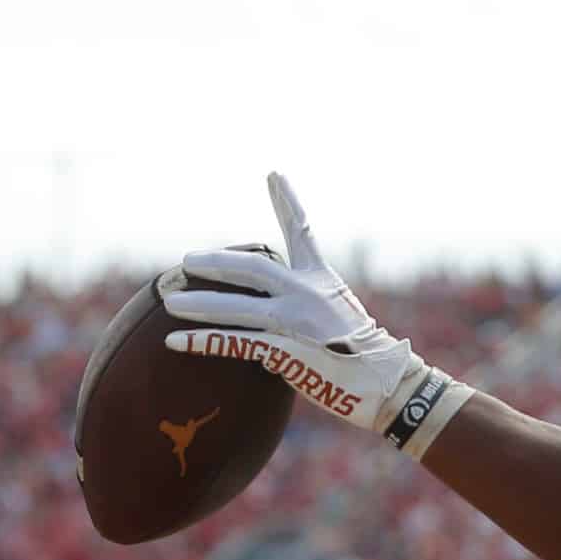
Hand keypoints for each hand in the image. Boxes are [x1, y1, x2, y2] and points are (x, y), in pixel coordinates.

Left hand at [162, 174, 448, 441]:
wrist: (389, 386)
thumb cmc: (368, 362)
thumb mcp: (342, 320)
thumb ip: (311, 310)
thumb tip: (279, 321)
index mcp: (322, 280)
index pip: (302, 231)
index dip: (286, 201)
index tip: (273, 174)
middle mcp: (306, 293)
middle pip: (252, 267)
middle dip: (217, 263)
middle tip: (187, 262)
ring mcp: (295, 320)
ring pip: (236, 306)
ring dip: (200, 304)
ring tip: (171, 302)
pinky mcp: (286, 350)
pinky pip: (235, 342)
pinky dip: (203, 341)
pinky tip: (176, 341)